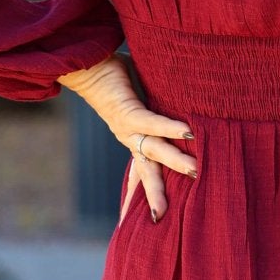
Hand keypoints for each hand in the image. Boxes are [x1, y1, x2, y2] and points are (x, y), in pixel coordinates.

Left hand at [57, 53, 196, 221]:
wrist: (85, 61)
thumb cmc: (114, 75)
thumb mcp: (140, 96)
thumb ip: (160, 105)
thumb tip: (185, 111)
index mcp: (132, 138)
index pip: (141, 170)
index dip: (145, 193)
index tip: (151, 218)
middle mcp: (129, 137)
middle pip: (147, 172)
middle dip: (156, 195)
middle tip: (163, 218)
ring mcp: (126, 126)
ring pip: (153, 151)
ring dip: (174, 162)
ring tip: (195, 172)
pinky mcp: (127, 110)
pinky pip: (151, 123)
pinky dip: (169, 128)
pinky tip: (188, 133)